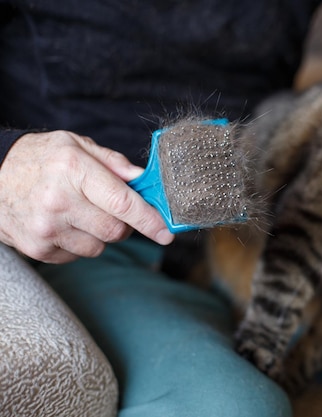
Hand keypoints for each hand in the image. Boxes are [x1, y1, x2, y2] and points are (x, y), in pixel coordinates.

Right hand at [0, 130, 173, 262]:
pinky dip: (79, 242)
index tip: (167, 232)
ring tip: (81, 213)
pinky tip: (64, 224)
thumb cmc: (37, 158)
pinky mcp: (38, 248)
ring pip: (99, 246)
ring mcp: (47, 229)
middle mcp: (59, 201)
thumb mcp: (75, 145)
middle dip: (124, 224)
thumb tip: (144, 178)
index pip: (124, 204)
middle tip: (112, 210)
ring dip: (100, 234)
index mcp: (74, 170)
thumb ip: (113, 162)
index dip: (150, 220)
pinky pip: (78, 255)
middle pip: (116, 231)